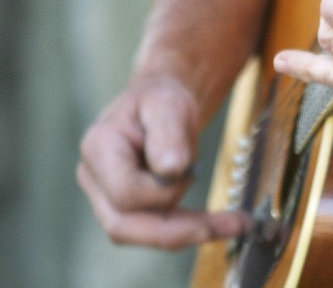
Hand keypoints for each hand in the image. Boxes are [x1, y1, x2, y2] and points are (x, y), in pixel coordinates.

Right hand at [76, 75, 249, 248]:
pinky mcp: (131, 211)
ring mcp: (108, 199)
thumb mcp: (168, 103)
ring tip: (237, 222)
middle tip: (233, 223)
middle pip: (124, 226)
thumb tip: (172, 169)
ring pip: (143, 234)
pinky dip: (192, 228)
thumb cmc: (161, 99)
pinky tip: (223, 224)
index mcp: (99, 148)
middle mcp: (95, 179)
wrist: (160, 106)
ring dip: (191, 232)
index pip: (125, 191)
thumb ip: (167, 132)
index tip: (190, 167)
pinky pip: (158, 230)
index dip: (162, 190)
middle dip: (181, 229)